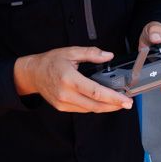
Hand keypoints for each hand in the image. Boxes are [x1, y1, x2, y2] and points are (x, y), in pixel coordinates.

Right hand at [14, 46, 133, 112]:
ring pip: (90, 109)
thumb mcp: (70, 51)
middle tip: (128, 103)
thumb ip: (91, 53)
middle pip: (95, 105)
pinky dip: (94, 107)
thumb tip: (108, 56)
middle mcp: (66, 94)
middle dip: (114, 106)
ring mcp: (63, 103)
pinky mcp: (62, 107)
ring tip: (118, 103)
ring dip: (105, 107)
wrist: (32, 73)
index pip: (96, 92)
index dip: (113, 98)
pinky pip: (82, 109)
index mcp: (69, 79)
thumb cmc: (51, 61)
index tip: (126, 100)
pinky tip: (102, 102)